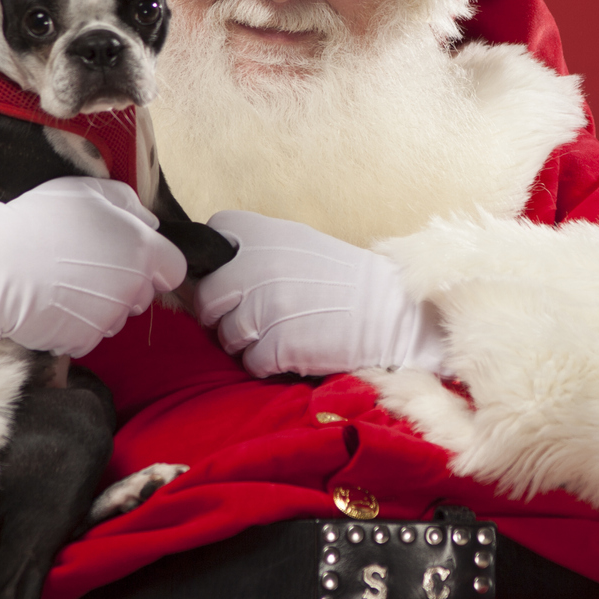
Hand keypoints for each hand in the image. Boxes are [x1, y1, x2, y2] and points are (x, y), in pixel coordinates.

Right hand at [0, 177, 186, 359]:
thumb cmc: (37, 222)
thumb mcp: (85, 191)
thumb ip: (126, 203)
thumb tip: (149, 222)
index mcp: (141, 249)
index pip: (174, 268)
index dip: (155, 264)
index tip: (131, 260)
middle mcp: (132, 287)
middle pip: (143, 295)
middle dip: (124, 285)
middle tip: (86, 268)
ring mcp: (108, 318)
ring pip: (116, 317)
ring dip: (99, 306)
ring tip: (63, 285)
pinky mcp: (83, 341)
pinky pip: (88, 336)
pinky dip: (74, 326)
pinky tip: (51, 305)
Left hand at [194, 210, 446, 377]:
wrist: (390, 313)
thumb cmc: (346, 280)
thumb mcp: (301, 244)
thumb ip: (258, 249)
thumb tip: (218, 268)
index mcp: (263, 234)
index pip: (214, 235)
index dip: (218, 260)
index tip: (235, 276)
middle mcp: (257, 267)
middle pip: (208, 297)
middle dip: (222, 314)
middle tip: (251, 318)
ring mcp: (265, 308)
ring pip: (226, 336)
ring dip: (247, 342)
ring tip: (280, 335)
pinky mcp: (276, 346)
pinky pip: (250, 363)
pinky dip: (267, 365)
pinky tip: (291, 352)